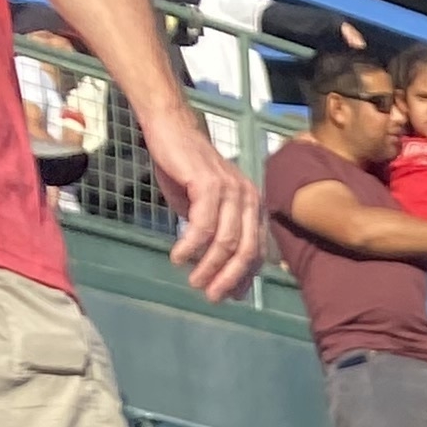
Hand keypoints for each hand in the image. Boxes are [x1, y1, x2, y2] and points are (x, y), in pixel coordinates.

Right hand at [143, 101, 261, 302]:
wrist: (170, 129)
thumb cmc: (185, 170)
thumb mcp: (205, 210)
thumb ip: (215, 240)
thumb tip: (221, 278)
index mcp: (253, 206)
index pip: (256, 251)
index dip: (243, 277)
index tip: (229, 296)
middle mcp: (249, 198)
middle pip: (246, 251)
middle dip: (229, 279)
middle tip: (212, 297)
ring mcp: (231, 190)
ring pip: (226, 242)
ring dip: (208, 267)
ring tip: (193, 281)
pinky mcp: (209, 184)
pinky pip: (203, 226)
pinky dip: (190, 246)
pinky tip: (178, 257)